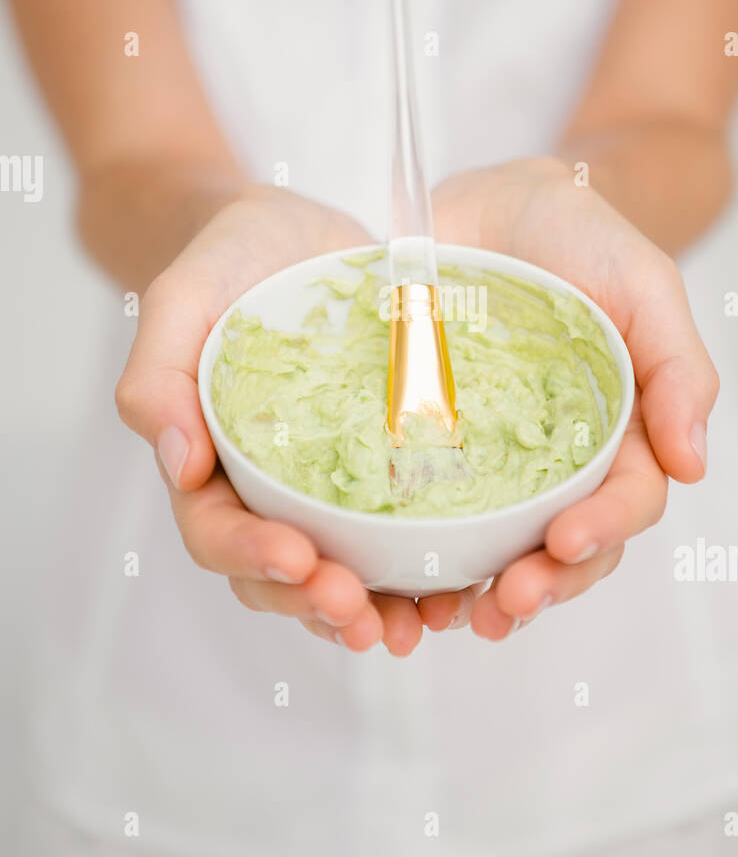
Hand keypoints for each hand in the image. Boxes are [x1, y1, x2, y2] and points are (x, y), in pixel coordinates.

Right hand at [115, 188, 400, 650]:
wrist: (292, 231)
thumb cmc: (227, 262)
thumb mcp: (181, 299)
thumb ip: (158, 377)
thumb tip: (177, 465)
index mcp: (209, 464)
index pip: (217, 532)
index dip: (253, 557)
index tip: (299, 558)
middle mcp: (266, 490)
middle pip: (281, 574)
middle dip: (318, 604)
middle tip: (363, 615)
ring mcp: (326, 486)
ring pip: (341, 572)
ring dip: (374, 610)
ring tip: (417, 624)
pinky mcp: (382, 468)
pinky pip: (399, 534)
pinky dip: (423, 571)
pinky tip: (459, 588)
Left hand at [426, 158, 718, 638]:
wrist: (489, 199)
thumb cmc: (579, 236)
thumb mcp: (644, 283)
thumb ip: (679, 365)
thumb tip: (694, 466)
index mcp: (619, 431)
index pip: (625, 498)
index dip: (603, 529)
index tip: (566, 541)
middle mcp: (558, 459)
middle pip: (564, 545)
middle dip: (544, 583)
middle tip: (507, 601)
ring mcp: (490, 458)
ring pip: (498, 546)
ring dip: (479, 591)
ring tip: (453, 617)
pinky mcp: (426, 445)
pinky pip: (426, 513)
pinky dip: (418, 559)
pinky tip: (398, 587)